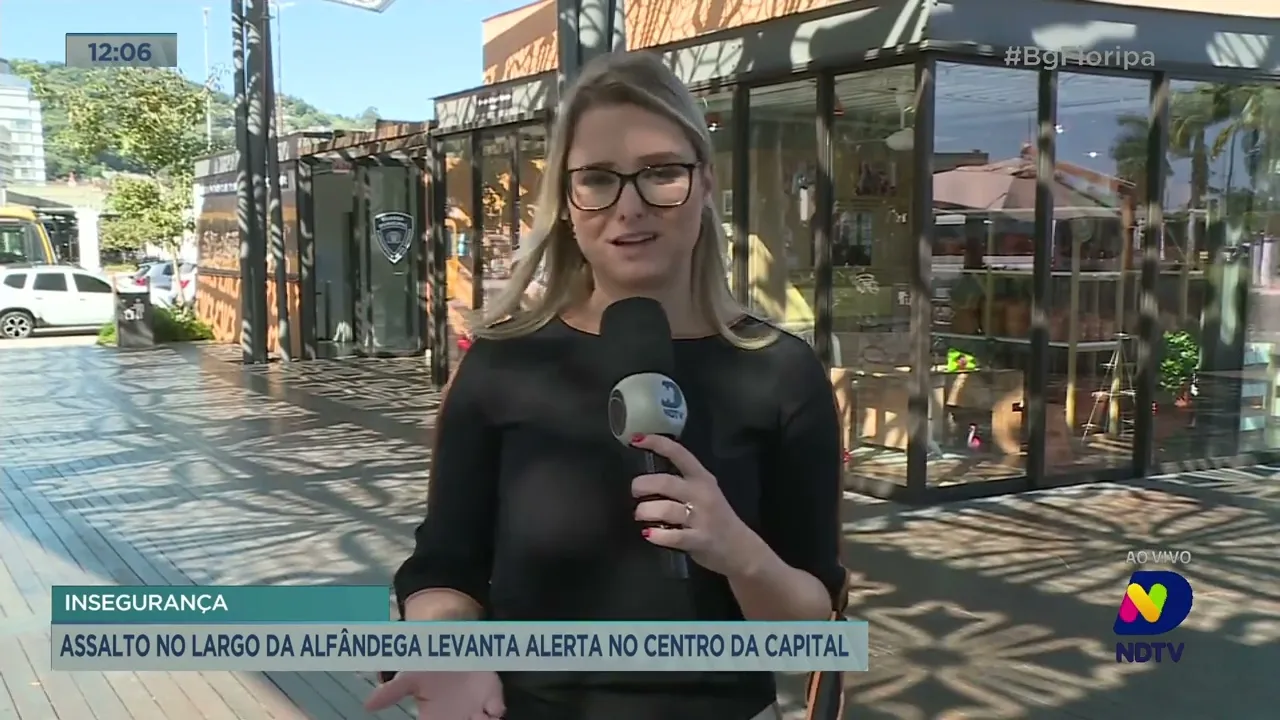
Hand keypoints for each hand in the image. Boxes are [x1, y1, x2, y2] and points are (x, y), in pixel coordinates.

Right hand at [364, 671, 503, 718]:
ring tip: (476, 717)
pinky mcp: (492, 699)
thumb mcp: (408, 678)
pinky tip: (491, 708)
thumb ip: (391, 692)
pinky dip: (496, 711)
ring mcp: (477, 713)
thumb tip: (367, 706)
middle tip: (466, 719)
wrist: (451, 648)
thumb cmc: (429, 669)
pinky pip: (497, 711)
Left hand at [630, 434, 766, 577]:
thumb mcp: (704, 492)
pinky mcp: (700, 539)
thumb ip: (680, 482)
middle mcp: (702, 494)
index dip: (656, 443)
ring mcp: (702, 518)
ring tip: (640, 515)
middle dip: (642, 486)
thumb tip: (645, 478)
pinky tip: (649, 533)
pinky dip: (656, 535)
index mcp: (701, 478)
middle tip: (635, 493)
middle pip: (665, 483)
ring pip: (665, 509)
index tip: (636, 439)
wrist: (740, 548)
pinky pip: (672, 536)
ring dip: (645, 511)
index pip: (679, 453)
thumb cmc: (715, 517)